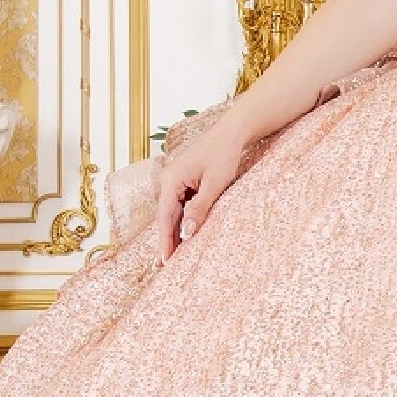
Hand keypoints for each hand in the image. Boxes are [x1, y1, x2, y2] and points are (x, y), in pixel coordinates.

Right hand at [156, 118, 245, 262]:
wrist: (232, 131)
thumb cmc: (224, 153)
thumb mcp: (214, 184)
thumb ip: (200, 208)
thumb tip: (187, 233)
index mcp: (171, 179)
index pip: (165, 216)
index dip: (165, 240)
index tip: (165, 260)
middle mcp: (169, 180)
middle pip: (166, 216)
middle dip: (166, 240)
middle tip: (164, 265)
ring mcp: (177, 180)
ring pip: (174, 212)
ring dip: (174, 232)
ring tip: (174, 255)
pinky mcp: (186, 180)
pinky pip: (181, 205)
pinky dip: (183, 220)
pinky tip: (185, 235)